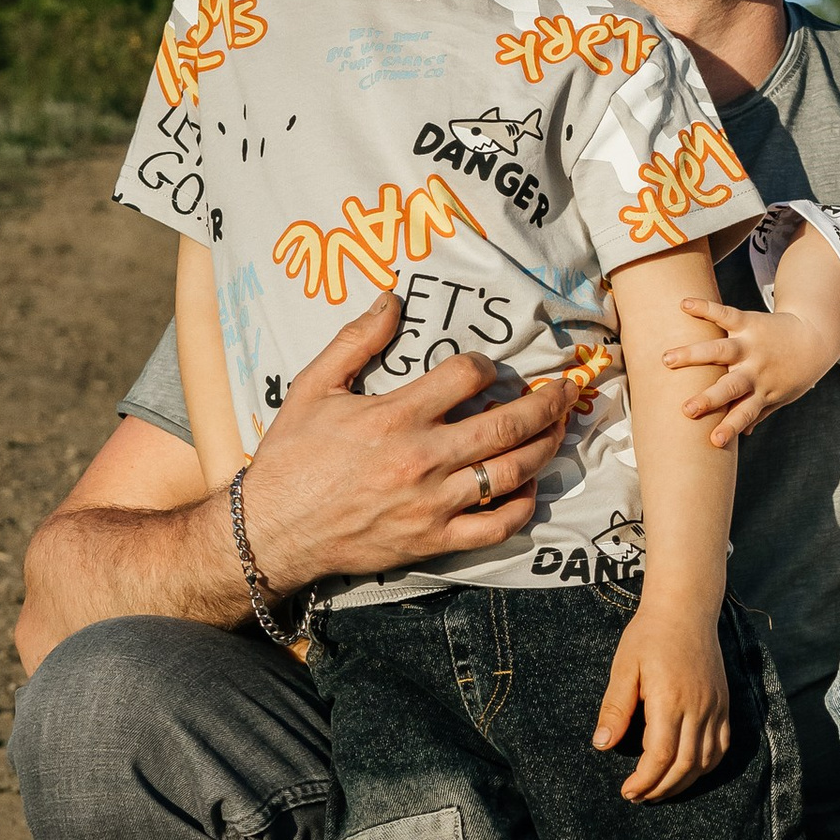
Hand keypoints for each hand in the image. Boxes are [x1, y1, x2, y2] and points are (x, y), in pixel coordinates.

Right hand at [235, 300, 578, 594]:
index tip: (487, 368)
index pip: (467, 377)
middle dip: (547, 403)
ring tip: (560, 429)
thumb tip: (391, 299)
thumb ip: (354, 341)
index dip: (486, 365)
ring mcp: (433, 503)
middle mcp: (422, 459)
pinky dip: (522, 507)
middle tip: (567, 390)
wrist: (272, 530)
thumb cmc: (291, 458)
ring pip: (511, 473)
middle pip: (507, 424)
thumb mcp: (312, 388)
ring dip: (545, 447)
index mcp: (395, 417)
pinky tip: (529, 488)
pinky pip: (495, 527)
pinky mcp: (434, 540)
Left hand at [594, 599, 733, 800]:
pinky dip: (706, 766)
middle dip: (661, 788)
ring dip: (683, 782)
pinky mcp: (724, 704)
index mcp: (670, 699)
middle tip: (639, 797)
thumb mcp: (624, 668)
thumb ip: (615, 708)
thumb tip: (602, 744)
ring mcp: (715, 706)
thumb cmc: (649, 636)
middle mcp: (698, 707)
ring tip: (659, 789)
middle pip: (685, 765)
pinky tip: (687, 771)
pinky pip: (721, 746)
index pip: (660, 755)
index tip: (628, 791)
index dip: (644, 780)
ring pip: (706, 761)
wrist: (685, 609)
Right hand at [665, 297, 831, 447]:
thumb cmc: (795, 372)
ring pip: (720, 351)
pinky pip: (725, 314)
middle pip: (730, 386)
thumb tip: (743, 435)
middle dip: (709, 398)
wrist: (816, 337)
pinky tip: (685, 305)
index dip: (730, 427)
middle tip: (686, 409)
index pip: (744, 413)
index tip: (713, 440)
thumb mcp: (781, 397)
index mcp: (762, 392)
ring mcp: (751, 345)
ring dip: (693, 355)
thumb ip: (759, 412)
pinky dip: (705, 308)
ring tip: (667, 359)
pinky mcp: (749, 322)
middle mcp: (755, 370)